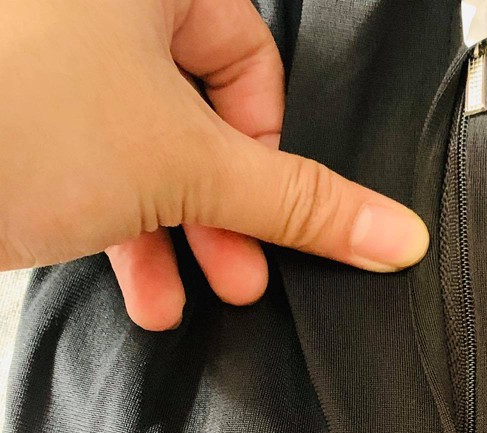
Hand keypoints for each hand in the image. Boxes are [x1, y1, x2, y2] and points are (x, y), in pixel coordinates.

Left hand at [0, 0, 429, 330]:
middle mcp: (92, 10)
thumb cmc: (13, 124)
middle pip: (195, 112)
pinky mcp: (16, 115)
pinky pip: (83, 161)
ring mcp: (46, 58)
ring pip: (136, 145)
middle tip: (238, 272)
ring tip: (179, 296)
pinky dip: (112, 225)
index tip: (256, 209)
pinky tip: (133, 283)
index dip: (261, 150)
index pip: (248, 63)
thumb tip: (394, 233)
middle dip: (218, 211)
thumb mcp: (190, 169)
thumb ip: (303, 204)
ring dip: (168, 234)